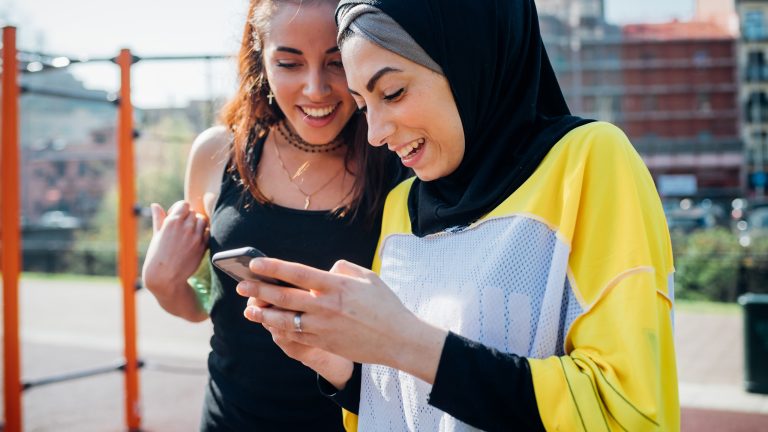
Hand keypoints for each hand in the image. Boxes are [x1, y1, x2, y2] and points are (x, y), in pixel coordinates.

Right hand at [142, 201, 208, 294]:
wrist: (165, 277)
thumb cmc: (157, 256)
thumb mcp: (156, 235)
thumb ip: (159, 219)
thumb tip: (155, 205)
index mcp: (172, 222)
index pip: (184, 205)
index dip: (181, 209)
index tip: (176, 217)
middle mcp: (185, 227)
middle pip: (194, 213)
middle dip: (188, 218)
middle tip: (182, 228)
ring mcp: (195, 236)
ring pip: (202, 221)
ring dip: (197, 224)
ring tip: (189, 233)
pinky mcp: (202, 246)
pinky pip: (208, 233)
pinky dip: (203, 233)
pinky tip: (195, 240)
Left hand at [236, 258, 447, 383]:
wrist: (397, 339)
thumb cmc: (385, 305)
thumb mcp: (368, 277)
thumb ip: (343, 269)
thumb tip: (325, 269)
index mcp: (336, 285)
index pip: (297, 272)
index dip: (273, 267)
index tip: (255, 263)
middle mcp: (325, 305)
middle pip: (283, 296)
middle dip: (259, 291)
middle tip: (242, 286)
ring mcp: (322, 326)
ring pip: (284, 319)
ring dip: (263, 314)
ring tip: (249, 309)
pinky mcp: (323, 342)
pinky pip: (294, 335)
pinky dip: (279, 329)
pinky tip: (271, 325)